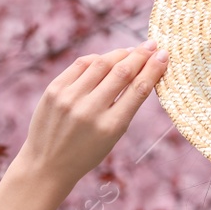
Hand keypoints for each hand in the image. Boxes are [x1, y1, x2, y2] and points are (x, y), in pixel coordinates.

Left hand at [17, 40, 168, 184]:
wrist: (47, 164)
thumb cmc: (86, 152)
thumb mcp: (112, 136)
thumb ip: (126, 107)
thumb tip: (141, 72)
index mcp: (110, 127)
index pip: (138, 90)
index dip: (154, 69)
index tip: (164, 55)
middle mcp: (90, 110)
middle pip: (122, 72)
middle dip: (140, 56)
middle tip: (152, 45)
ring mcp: (69, 98)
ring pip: (101, 63)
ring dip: (120, 53)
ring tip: (131, 50)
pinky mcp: (54, 90)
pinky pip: (80, 65)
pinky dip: (97, 59)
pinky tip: (106, 59)